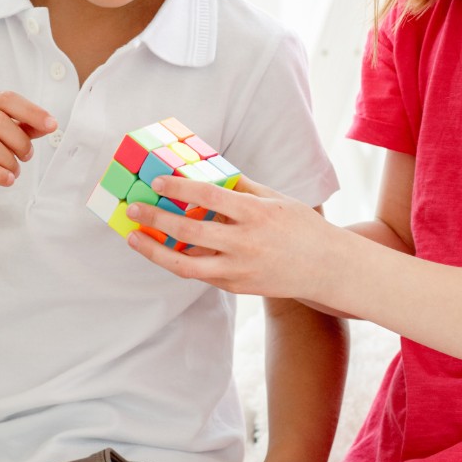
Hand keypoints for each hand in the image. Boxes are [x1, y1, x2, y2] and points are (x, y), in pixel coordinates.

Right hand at [0, 91, 55, 221]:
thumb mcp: (0, 141)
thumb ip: (21, 128)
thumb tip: (48, 123)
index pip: (5, 98)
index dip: (32, 111)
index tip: (52, 125)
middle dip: (21, 141)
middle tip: (27, 156)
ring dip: (10, 161)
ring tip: (14, 171)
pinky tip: (7, 180)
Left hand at [125, 174, 336, 298]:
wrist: (327, 269)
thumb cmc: (302, 227)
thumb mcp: (276, 199)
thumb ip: (242, 188)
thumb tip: (208, 174)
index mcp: (256, 214)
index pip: (209, 198)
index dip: (179, 188)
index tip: (157, 181)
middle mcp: (245, 244)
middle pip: (190, 232)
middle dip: (156, 219)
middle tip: (134, 209)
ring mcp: (239, 270)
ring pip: (186, 264)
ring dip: (155, 251)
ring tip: (135, 238)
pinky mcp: (237, 287)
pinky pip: (200, 274)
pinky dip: (179, 260)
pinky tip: (162, 249)